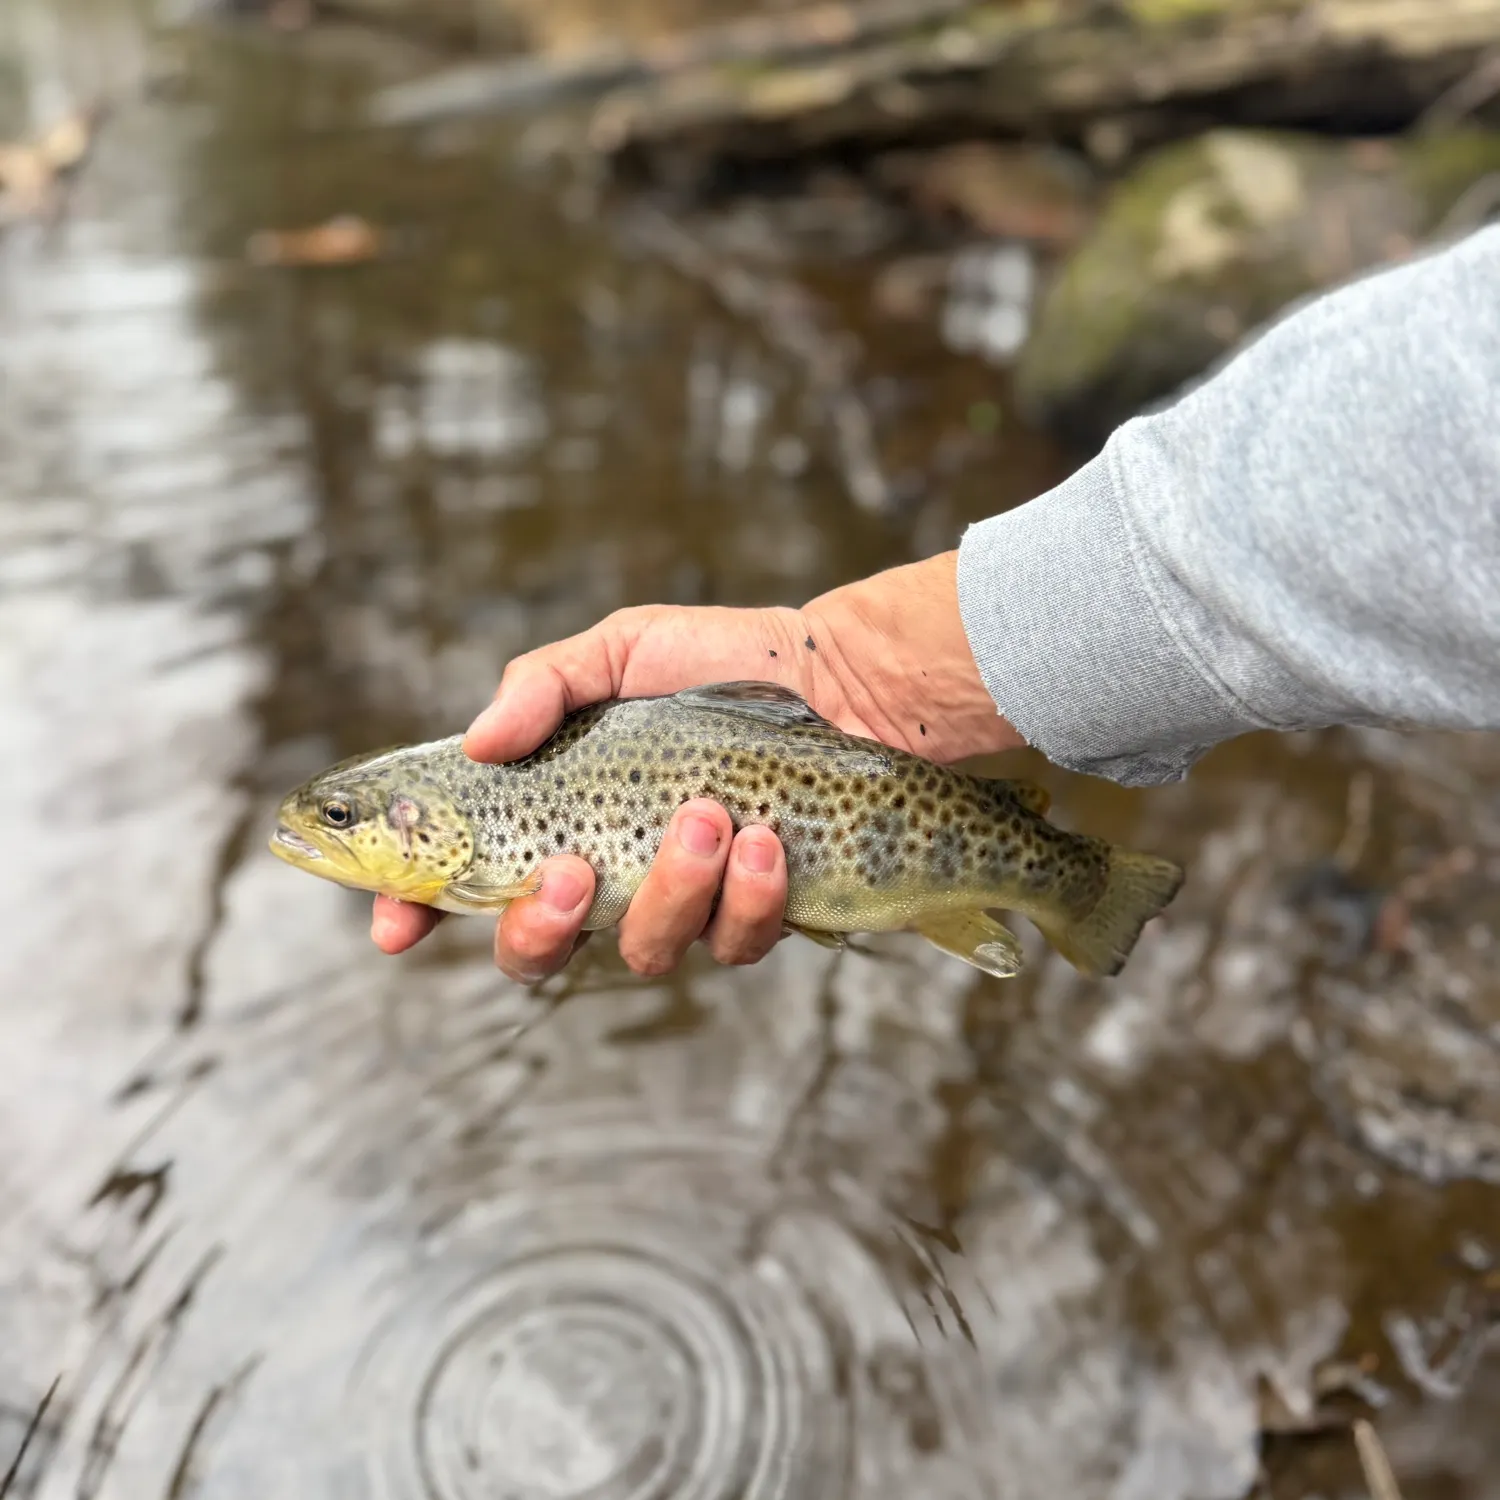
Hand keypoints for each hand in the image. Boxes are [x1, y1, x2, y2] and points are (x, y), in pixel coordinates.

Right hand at [370, 550, 1021, 978]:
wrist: (845, 679)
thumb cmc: (726, 663)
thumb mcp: (620, 650)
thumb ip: (541, 688)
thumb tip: (477, 746)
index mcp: (561, 812)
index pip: (469, 879)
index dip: (420, 911)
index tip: (393, 928)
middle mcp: (611, 871)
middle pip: (537, 951)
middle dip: (540, 929)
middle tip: (569, 872)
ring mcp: (682, 901)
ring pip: (644, 952)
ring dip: (668, 892)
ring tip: (708, 817)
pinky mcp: (756, 916)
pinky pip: (733, 945)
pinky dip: (746, 900)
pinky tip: (768, 844)